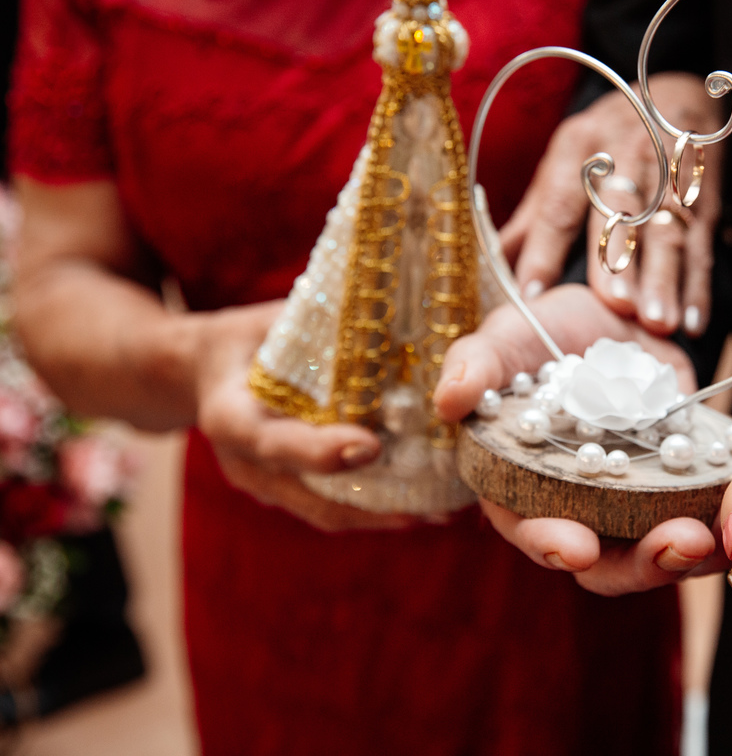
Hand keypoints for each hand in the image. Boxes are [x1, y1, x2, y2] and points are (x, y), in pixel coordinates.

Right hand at [194, 301, 416, 531]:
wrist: (203, 371)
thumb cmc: (246, 338)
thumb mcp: (269, 321)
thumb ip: (315, 324)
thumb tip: (381, 303)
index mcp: (229, 414)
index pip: (271, 441)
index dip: (318, 450)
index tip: (370, 447)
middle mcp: (244, 461)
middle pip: (309, 495)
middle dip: (371, 506)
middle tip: (430, 506)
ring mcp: (264, 483)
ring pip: (325, 511)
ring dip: (383, 517)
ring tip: (439, 513)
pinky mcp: (285, 491)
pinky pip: (331, 508)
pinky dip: (375, 510)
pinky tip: (423, 506)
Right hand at [434, 284, 729, 593]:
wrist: (607, 313)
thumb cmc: (538, 334)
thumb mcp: (503, 339)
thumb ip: (476, 366)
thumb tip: (449, 399)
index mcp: (520, 487)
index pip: (528, 527)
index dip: (550, 542)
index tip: (577, 546)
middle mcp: (575, 508)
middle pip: (603, 560)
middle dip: (639, 563)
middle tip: (679, 545)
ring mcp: (628, 502)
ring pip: (654, 548)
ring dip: (686, 553)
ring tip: (716, 540)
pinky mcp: (673, 483)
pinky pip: (697, 516)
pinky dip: (719, 521)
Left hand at [500, 72, 724, 337]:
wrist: (678, 91)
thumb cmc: (609, 140)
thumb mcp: (565, 161)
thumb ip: (533, 216)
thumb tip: (493, 263)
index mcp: (580, 147)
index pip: (559, 202)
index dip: (543, 249)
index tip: (531, 295)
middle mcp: (626, 153)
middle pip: (622, 212)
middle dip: (621, 261)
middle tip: (618, 308)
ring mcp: (670, 171)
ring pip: (667, 228)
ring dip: (665, 278)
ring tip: (659, 323)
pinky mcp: (704, 191)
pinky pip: (702, 240)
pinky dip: (698, 283)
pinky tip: (694, 320)